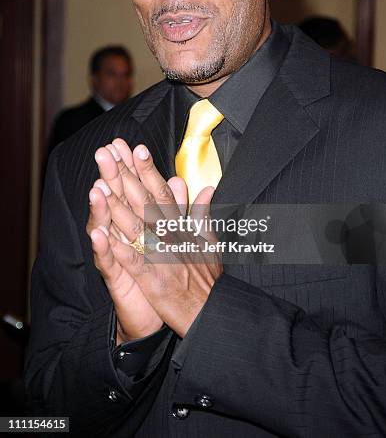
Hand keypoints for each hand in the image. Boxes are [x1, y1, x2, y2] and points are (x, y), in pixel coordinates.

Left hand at [94, 138, 222, 337]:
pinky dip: (115, 246)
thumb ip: (203, 213)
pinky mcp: (150, 278)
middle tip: (108, 153)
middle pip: (143, 200)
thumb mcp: (210, 240)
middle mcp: (169, 236)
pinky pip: (130, 259)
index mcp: (181, 226)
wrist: (212, 311)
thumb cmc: (209, 278)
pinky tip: (100, 232)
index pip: (162, 192)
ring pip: (133, 225)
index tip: (136, 149)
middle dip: (124, 175)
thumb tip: (207, 189)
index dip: (148, 169)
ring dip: (114, 203)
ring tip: (98, 182)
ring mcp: (159, 256)